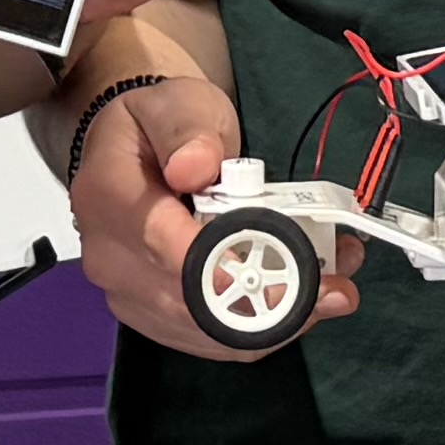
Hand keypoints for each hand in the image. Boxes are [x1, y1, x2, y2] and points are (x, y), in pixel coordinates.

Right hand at [65, 71, 358, 358]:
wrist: (136, 150)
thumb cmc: (159, 124)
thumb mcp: (177, 104)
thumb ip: (188, 132)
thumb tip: (194, 168)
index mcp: (108, 197)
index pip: (164, 246)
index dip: (224, 270)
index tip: (287, 274)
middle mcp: (109, 258)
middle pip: (190, 303)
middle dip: (271, 301)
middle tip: (336, 285)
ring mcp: (127, 295)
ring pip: (207, 333)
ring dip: (277, 318)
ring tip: (333, 284)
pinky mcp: (153, 317)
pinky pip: (210, 340)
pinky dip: (262, 326)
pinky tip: (304, 298)